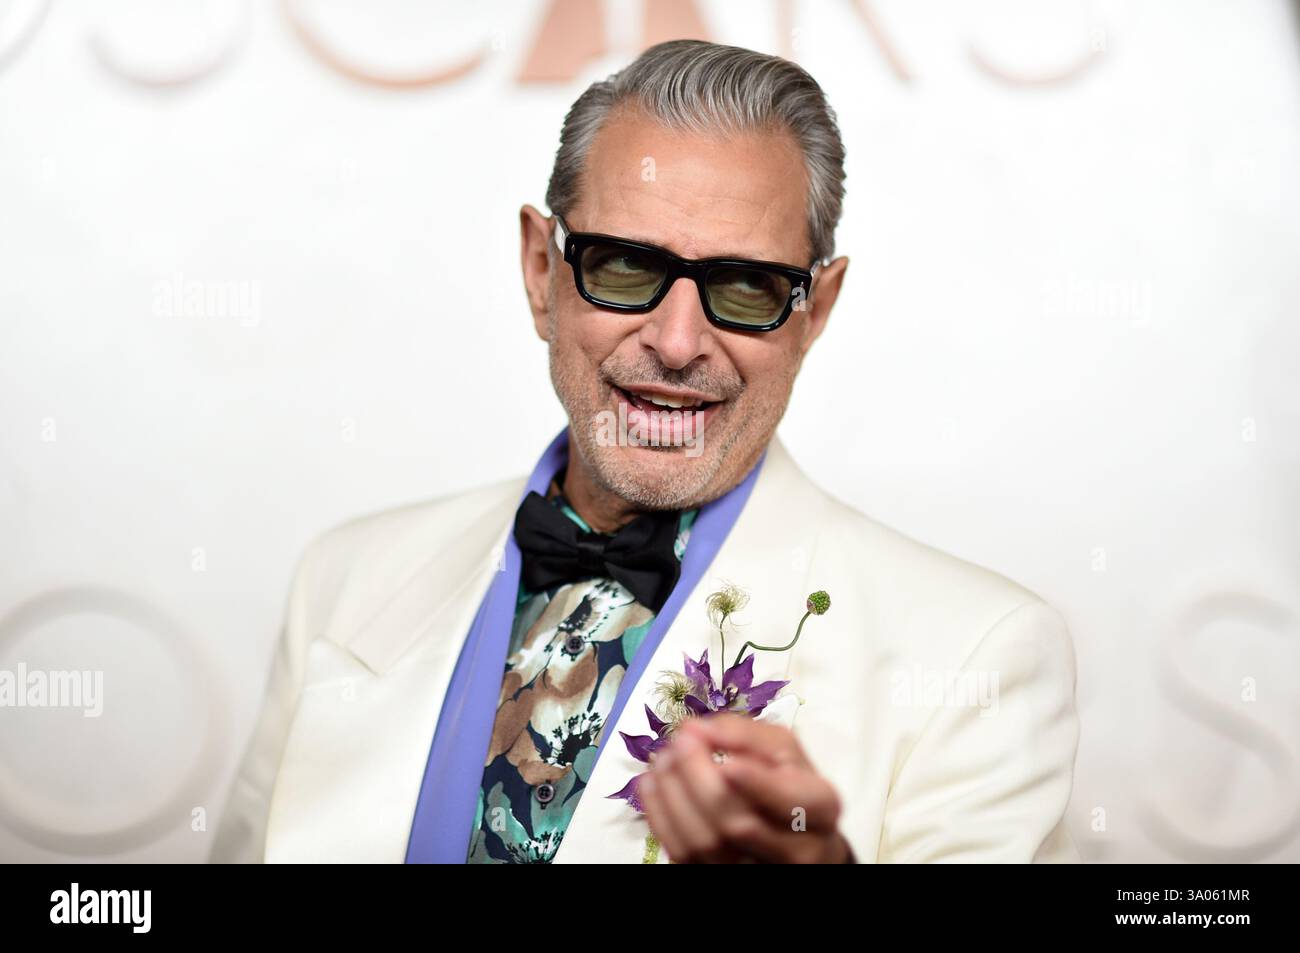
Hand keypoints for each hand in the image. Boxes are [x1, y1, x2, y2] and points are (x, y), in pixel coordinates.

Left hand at [640, 712, 851, 863]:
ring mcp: (753, 868)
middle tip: (679, 742)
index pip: (789, 802)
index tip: (726, 761)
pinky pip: (682, 853)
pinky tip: (653, 783)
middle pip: (739, 824)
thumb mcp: (784, 751)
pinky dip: (660, 815)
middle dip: (700, 779)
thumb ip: (747, 734)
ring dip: (673, 794)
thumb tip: (699, 728)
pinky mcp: (719, 876)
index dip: (756, 784)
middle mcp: (794, 848)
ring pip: (704, 843)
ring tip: (663, 758)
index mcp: (820, 807)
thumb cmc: (790, 783)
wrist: (796, 836)